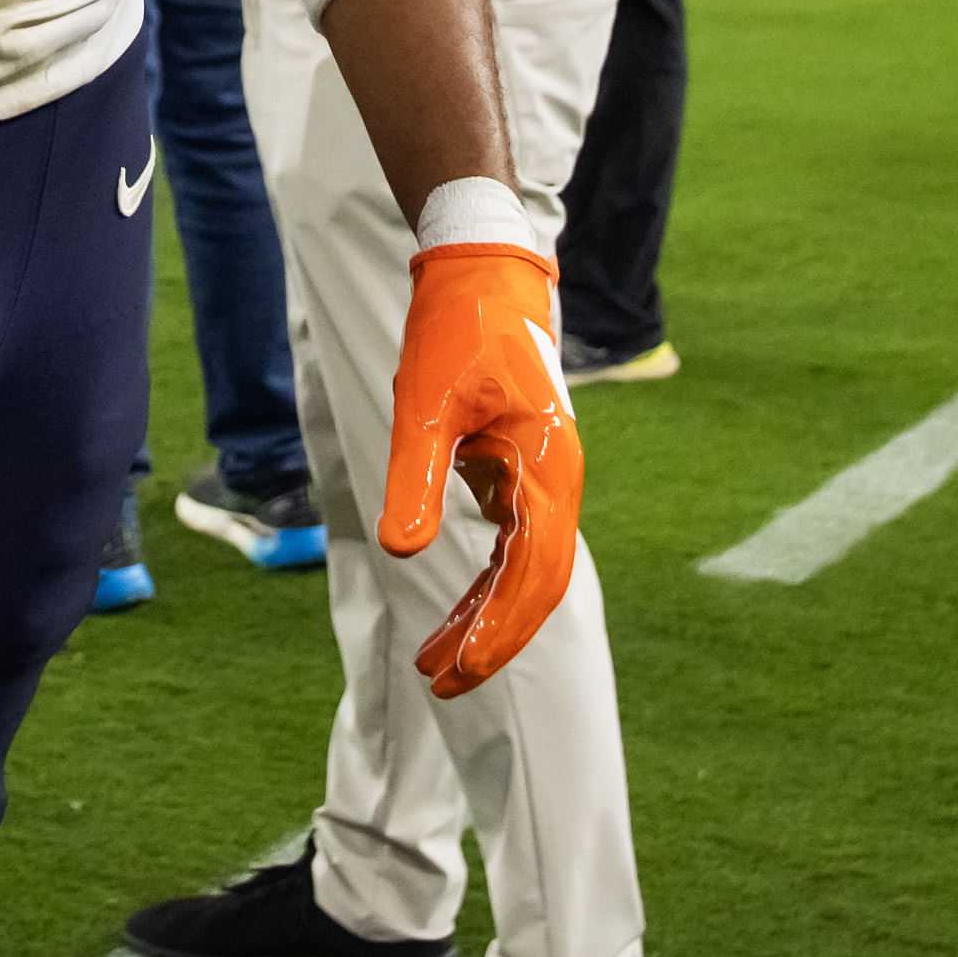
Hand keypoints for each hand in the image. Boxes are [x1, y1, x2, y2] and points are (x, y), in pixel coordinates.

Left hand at [378, 237, 584, 698]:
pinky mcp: (522, 473)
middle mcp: (557, 482)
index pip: (532, 572)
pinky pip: (511, 545)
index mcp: (547, 469)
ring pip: (524, 571)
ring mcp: (543, 480)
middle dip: (492, 639)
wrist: (480, 271)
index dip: (497, 628)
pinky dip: (483, 584)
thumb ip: (415, 480)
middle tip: (441, 685)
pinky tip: (452, 616)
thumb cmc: (455, 332)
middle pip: (537, 585)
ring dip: (484, 618)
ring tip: (435, 666)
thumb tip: (401, 552)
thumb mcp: (423, 406)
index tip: (457, 670)